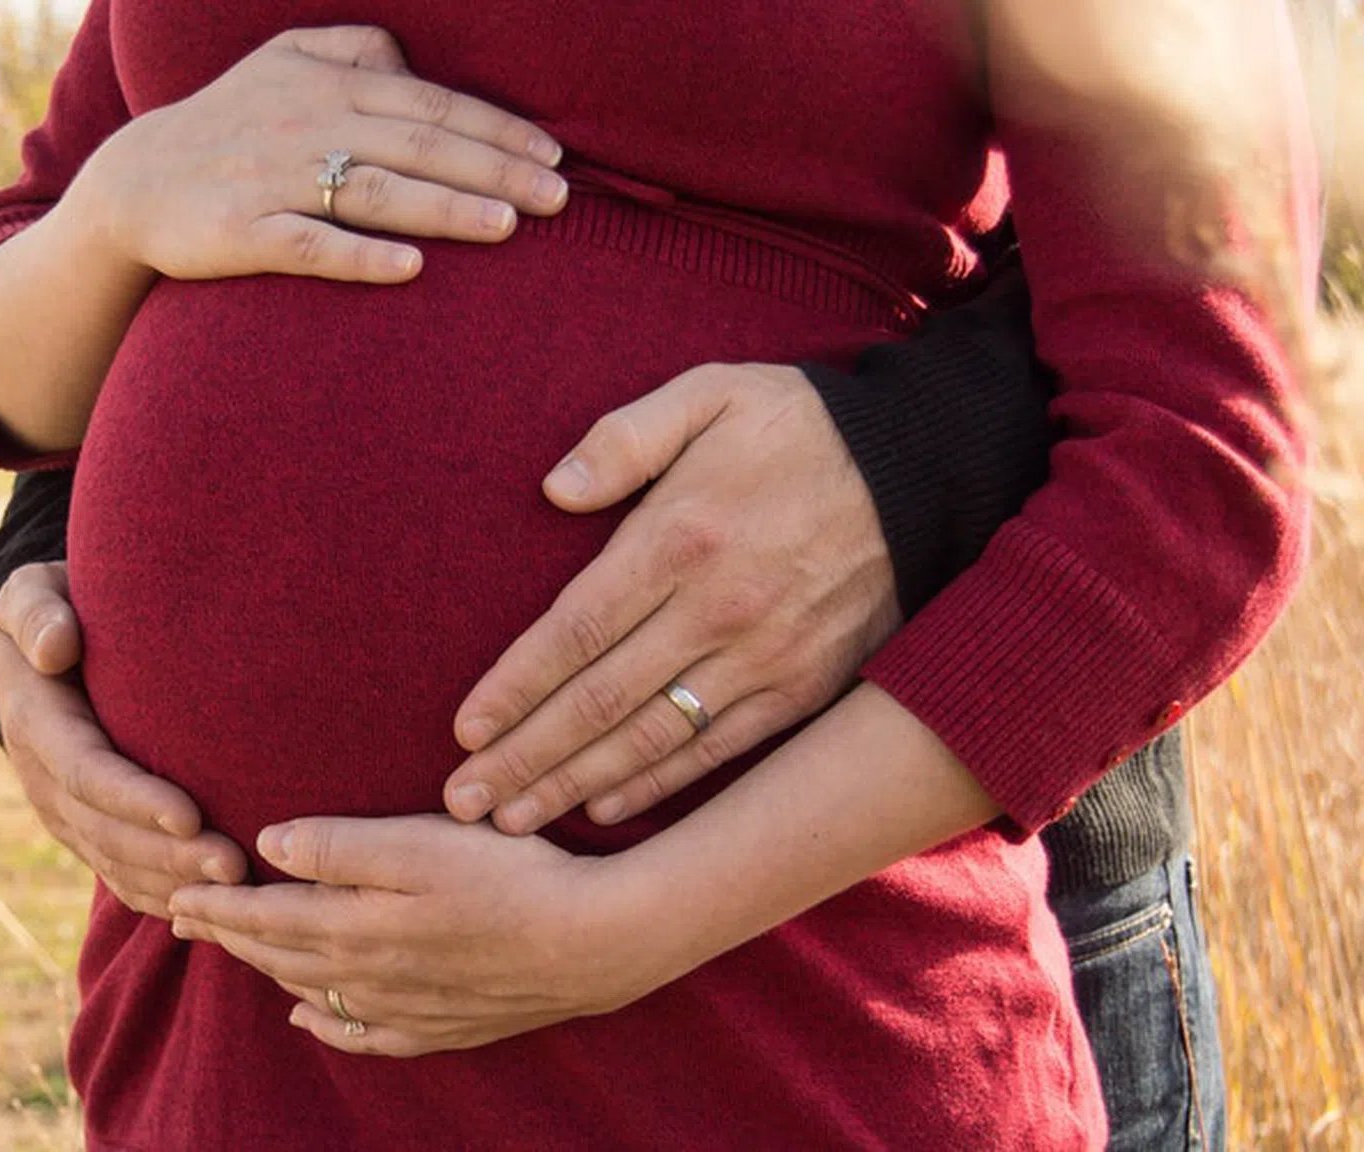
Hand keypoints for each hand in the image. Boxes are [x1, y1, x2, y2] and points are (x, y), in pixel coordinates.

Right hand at [0, 562, 245, 916]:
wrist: (43, 645)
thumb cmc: (54, 609)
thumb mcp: (30, 594)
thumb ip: (37, 612)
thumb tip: (56, 648)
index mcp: (37, 724)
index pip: (86, 772)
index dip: (134, 800)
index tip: (189, 816)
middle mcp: (46, 779)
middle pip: (108, 832)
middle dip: (170, 855)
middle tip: (234, 866)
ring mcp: (67, 812)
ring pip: (118, 863)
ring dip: (176, 882)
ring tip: (239, 890)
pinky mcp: (90, 830)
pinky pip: (123, 875)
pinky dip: (164, 897)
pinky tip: (215, 910)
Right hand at [76, 25, 566, 283]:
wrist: (135, 183)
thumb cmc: (233, 124)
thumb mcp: (285, 65)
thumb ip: (354, 52)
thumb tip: (414, 60)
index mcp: (327, 84)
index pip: (431, 105)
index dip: (496, 130)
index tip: (555, 158)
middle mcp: (307, 125)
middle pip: (417, 146)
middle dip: (495, 170)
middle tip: (559, 200)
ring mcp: (274, 181)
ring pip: (374, 193)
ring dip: (444, 208)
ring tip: (508, 226)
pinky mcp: (241, 233)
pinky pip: (308, 245)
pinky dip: (360, 257)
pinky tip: (410, 270)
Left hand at [167, 815, 666, 1056]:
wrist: (588, 944)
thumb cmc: (509, 877)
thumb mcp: (421, 843)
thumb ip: (341, 847)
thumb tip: (268, 846)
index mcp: (354, 926)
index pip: (264, 917)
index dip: (217, 906)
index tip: (174, 893)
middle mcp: (366, 976)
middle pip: (278, 955)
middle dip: (227, 935)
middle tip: (181, 917)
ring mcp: (404, 1006)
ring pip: (312, 991)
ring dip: (265, 970)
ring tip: (235, 953)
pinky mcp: (441, 1023)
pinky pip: (362, 1033)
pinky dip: (325, 1023)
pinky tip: (309, 1018)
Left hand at [443, 363, 900, 833]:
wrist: (925, 467)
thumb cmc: (800, 426)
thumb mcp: (711, 396)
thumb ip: (626, 437)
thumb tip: (554, 488)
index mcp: (680, 538)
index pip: (574, 631)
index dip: (514, 687)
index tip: (464, 728)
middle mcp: (717, 609)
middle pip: (599, 701)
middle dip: (525, 756)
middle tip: (463, 800)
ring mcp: (764, 656)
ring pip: (651, 738)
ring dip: (575, 783)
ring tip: (512, 819)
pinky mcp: (804, 685)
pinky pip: (719, 749)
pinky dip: (660, 784)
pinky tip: (605, 807)